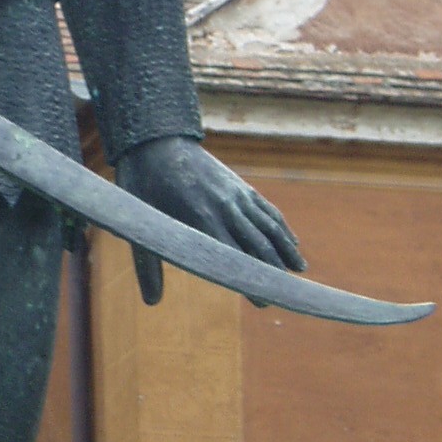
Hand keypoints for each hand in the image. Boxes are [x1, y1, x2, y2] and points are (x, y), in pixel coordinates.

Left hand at [115, 135, 303, 307]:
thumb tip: (152, 302)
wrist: (157, 139)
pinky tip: (292, 243)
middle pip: (257, 242)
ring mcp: (236, 194)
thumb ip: (147, 264)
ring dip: (285, 249)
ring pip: (268, 226)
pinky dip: (282, 227)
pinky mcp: (241, 186)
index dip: (248, 278)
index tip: (262, 300)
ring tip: (300, 271)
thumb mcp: (141, 222)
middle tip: (285, 295)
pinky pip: (267, 210)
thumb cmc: (143, 183)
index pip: (231, 254)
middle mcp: (225, 205)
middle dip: (273, 270)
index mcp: (200, 215)